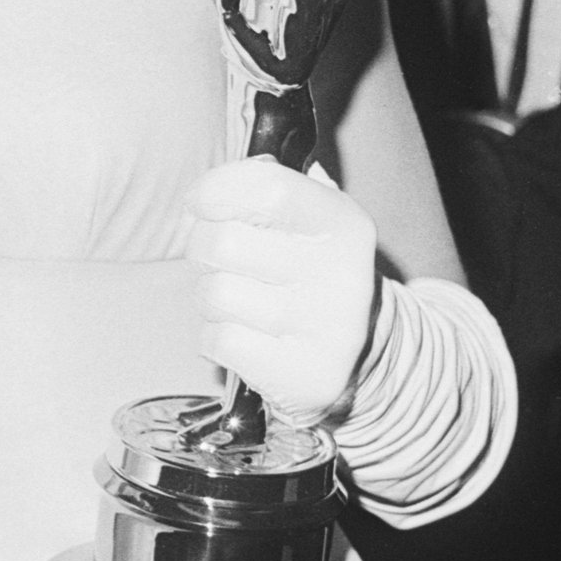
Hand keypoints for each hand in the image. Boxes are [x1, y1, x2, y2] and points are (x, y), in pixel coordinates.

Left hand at [186, 156, 378, 425]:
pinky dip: (216, 337)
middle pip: (223, 243)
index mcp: (342, 222)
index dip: (216, 189)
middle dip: (202, 249)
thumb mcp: (307, 221)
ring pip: (216, 295)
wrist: (359, 353)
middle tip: (220, 259)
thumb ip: (265, 189)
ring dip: (210, 297)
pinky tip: (243, 334)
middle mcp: (342, 273)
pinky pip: (219, 342)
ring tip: (238, 300)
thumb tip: (212, 186)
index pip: (267, 186)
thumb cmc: (308, 272)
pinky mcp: (305, 374)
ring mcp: (327, 328)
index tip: (201, 202)